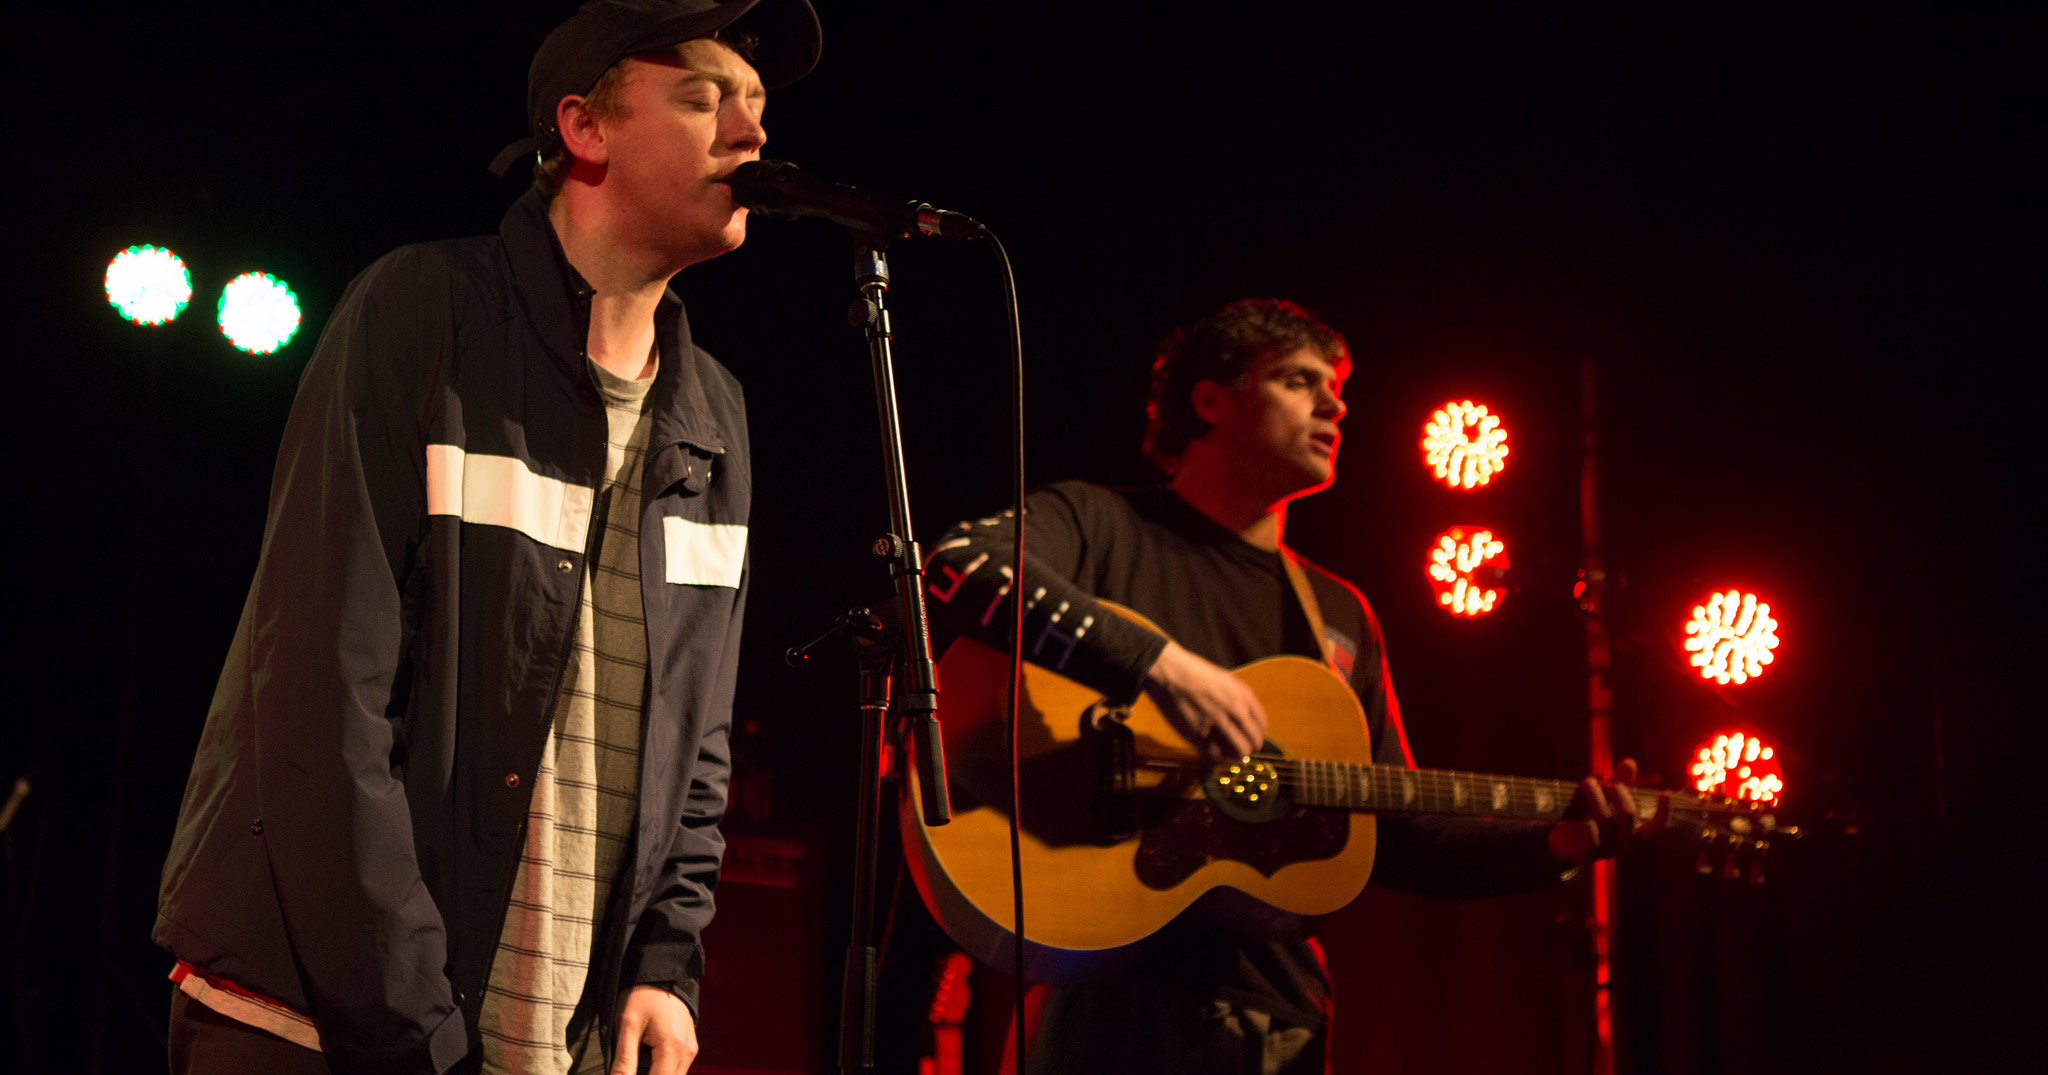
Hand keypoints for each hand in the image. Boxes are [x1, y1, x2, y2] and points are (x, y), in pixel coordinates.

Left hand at [610, 984, 697, 1074]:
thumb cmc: (644, 995)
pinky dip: (661, 1071)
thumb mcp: (627, 1026)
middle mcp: (687, 1052)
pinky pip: (676, 1070)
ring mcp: (690, 1050)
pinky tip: (646, 1063)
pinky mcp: (689, 1047)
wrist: (661, 974)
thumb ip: (624, 1060)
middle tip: (628, 1070)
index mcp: (673, 1048)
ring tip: (637, 1065)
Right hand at [1142, 640, 1268, 760]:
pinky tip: (1213, 751)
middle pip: (1254, 741)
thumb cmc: (1197, 674)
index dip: (1258, 734)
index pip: (1262, 725)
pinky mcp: (1202, 733)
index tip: (1253, 738)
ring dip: (1237, 755)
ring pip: (1240, 751)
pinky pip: (1217, 753)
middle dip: (1251, 748)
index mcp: (1244, 695)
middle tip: (1245, 750)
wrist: (1173, 673)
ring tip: (1232, 755)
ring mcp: (1219, 723)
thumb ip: (1239, 698)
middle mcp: (1236, 710)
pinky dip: (1216, 755)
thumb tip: (1246, 718)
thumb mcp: (1227, 681)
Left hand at [1548, 757, 1671, 864]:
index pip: (1657, 826)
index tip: (1666, 792)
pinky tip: (1583, 815)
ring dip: (1596, 796)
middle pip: (1628, 813)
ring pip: (1605, 819)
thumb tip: (1630, 762)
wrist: (1564, 842)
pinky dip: (1588, 823)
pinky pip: (1591, 834)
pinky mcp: (1590, 853)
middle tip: (1610, 782)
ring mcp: (1609, 850)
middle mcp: (1627, 844)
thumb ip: (1621, 782)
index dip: (1664, 811)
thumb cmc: (1593, 816)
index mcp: (1637, 834)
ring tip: (1588, 781)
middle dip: (1620, 792)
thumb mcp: (1608, 798)